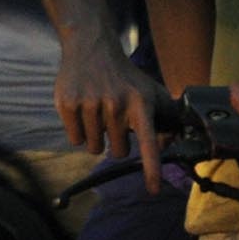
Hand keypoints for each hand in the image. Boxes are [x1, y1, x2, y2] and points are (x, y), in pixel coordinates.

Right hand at [53, 36, 167, 191]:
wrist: (93, 49)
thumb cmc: (126, 77)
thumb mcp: (152, 92)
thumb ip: (165, 118)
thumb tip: (170, 145)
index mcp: (140, 104)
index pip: (148, 143)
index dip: (151, 169)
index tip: (153, 190)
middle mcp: (116, 105)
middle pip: (117, 152)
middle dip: (117, 142)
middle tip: (115, 119)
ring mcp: (90, 104)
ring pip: (93, 148)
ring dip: (96, 137)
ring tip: (98, 111)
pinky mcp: (67, 104)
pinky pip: (74, 140)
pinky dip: (79, 132)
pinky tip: (83, 110)